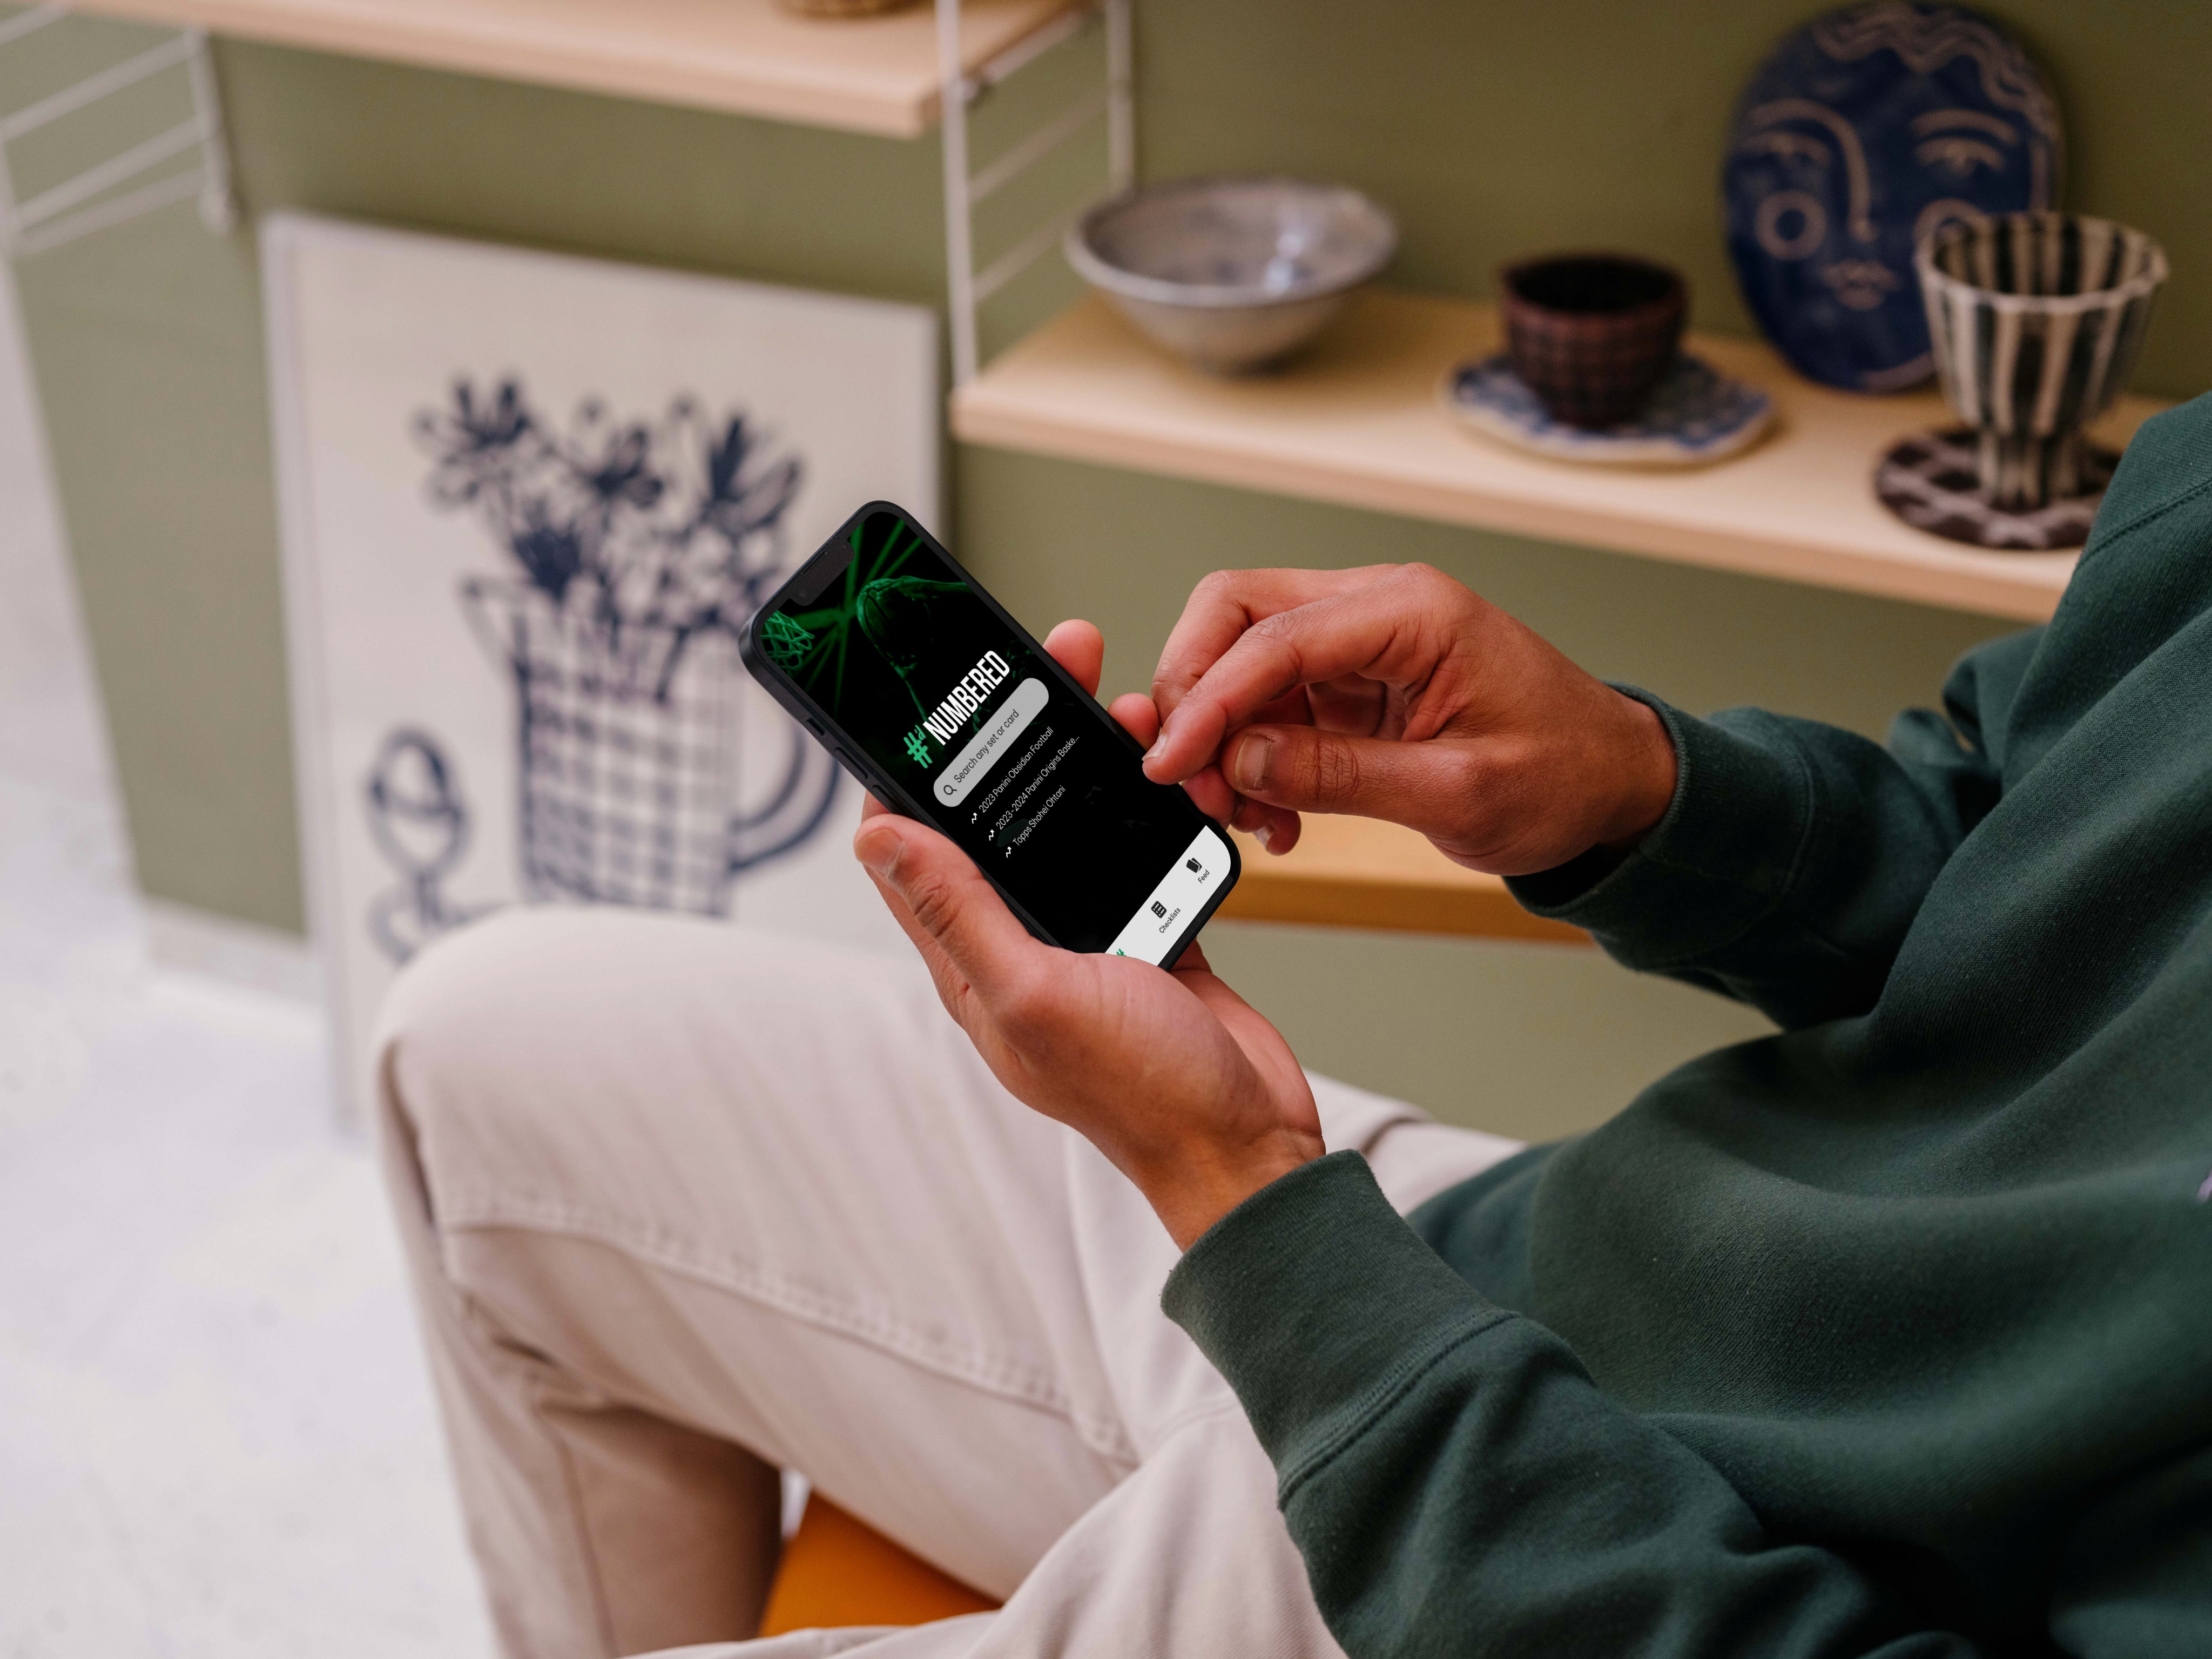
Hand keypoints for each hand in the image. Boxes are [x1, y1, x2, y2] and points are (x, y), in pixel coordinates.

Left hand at [854, 621, 1321, 1248]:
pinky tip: (1168, 761)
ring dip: (1091, 760)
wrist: (1251, 1144)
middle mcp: (1021, 945)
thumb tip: (876, 837)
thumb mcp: (1035, 994)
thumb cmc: (1142, 1092)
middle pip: (999, 820)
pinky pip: (1138, 847)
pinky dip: (1150, 803)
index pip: (916, 850)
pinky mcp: (1150, 929)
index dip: (915, 772)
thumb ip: (959, 913)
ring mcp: (1088, 937)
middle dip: (1018, 737)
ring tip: (1123, 701)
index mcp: (972, 964)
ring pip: (1072, 824)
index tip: (933, 700)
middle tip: (1053, 664)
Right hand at [1140, 564, 1676, 875]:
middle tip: (1189, 780)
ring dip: (1221, 736)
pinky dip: (1252, 755)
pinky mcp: (1353, 680)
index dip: (1205, 701)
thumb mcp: (1457, 793)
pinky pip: (1271, 701)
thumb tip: (1236, 763)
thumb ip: (1340, 775)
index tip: (1168, 763)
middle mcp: (1378, 606)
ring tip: (1241, 812)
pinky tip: (1272, 811)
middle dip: (1194, 695)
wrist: (1614, 784)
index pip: (1272, 636)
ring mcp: (1361, 641)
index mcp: (1412, 611)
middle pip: (1234, 614)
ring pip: (1241, 659)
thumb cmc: (1563, 775)